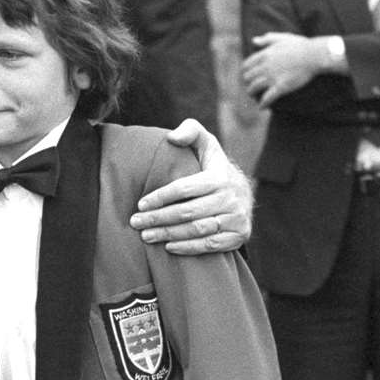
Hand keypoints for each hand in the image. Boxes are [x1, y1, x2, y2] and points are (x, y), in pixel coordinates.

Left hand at [130, 119, 252, 254]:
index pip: (184, 188)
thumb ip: (190, 131)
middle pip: (187, 212)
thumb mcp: (206, 143)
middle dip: (158, 219)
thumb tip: (172, 137)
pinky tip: (168, 247)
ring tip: (146, 236)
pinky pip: (211, 245)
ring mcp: (237, 219)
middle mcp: (230, 198)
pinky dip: (188, 248)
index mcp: (219, 176)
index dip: (160, 197)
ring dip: (169, 235)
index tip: (140, 204)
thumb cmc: (213, 166)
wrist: (244, 192)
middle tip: (136, 222)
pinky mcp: (239, 235)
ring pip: (197, 230)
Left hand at [240, 31, 329, 107]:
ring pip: (254, 88)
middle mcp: (265, 66)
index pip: (246, 65)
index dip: (245, 72)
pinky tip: (262, 107)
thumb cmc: (300, 45)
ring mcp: (272, 77)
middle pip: (248, 77)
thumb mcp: (282, 37)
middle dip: (247, 83)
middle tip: (250, 87)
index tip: (247, 76)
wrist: (314, 55)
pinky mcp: (281, 87)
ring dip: (251, 93)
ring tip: (253, 97)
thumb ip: (267, 39)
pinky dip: (263, 103)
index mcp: (264, 55)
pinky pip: (267, 98)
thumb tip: (254, 40)